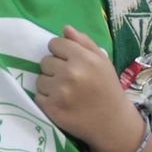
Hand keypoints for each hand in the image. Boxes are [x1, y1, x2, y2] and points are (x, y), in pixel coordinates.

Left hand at [36, 25, 142, 151]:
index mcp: (83, 58)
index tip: (68, 61)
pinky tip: (61, 103)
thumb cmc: (107, 88)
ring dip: (49, 84)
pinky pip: (38, 96)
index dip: (60, 51)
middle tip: (68, 79)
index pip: (55, 43)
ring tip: (65, 92)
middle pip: (45, 61)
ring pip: (40, 79)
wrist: (112, 122)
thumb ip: (84, 42)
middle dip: (54, 68)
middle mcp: (70, 73)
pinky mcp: (51, 109)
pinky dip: (46, 99)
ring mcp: (59, 92)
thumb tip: (65, 29)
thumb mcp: (102, 61)